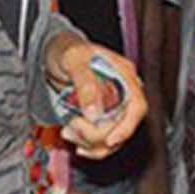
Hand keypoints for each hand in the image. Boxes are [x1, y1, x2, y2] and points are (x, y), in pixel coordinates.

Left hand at [43, 37, 148, 156]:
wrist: (57, 54)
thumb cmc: (68, 49)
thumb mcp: (74, 60)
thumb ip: (85, 84)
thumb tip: (94, 113)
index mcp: (124, 75)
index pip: (137, 106)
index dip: (127, 126)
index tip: (109, 140)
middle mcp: (123, 92)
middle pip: (124, 126)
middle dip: (98, 136)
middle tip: (73, 128)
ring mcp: (113, 105)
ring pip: (113, 137)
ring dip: (90, 143)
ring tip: (68, 132)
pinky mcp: (102, 116)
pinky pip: (102, 139)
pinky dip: (87, 143)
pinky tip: (71, 135)